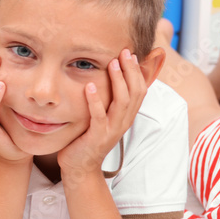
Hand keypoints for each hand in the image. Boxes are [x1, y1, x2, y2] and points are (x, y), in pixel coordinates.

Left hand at [58, 49, 146, 178]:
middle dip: (131, 71)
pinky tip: (90, 86)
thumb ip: (107, 101)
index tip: (130, 53)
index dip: (137, 71)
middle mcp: (123, 122)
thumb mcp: (102, 116)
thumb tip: (108, 78)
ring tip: (112, 64)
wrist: (80, 166)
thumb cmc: (87, 137)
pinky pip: (99, 116)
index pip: (140, 90)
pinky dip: (96, 101)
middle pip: (135, 92)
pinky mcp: (97, 136)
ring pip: (122, 102)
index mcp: (126, 116)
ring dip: (118, 81)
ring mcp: (112, 130)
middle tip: (125, 52)